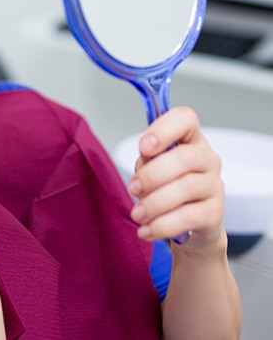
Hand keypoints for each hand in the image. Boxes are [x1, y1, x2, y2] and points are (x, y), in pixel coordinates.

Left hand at [129, 107, 224, 248]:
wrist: (190, 223)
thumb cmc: (167, 185)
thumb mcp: (152, 165)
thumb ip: (148, 157)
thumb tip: (145, 160)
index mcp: (189, 138)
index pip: (185, 119)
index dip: (164, 129)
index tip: (144, 147)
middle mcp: (207, 158)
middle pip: (185, 158)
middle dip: (152, 174)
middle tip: (133, 188)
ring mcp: (215, 185)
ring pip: (186, 188)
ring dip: (154, 203)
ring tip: (137, 214)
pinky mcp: (215, 213)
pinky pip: (188, 217)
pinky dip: (162, 225)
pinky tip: (146, 230)